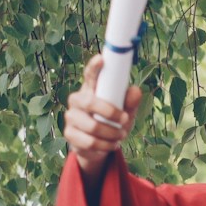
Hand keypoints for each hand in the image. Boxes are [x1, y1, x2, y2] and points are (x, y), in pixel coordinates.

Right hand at [65, 54, 142, 182]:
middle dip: (111, 113)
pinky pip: (90, 142)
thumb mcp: (125, 112)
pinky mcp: (69, 134)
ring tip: (120, 135)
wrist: (99, 146)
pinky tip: (111, 144)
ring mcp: (71, 117)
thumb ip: (130, 102)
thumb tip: (136, 90)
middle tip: (125, 119)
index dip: (94, 67)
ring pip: (92, 126)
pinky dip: (106, 145)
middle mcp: (77, 100)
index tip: (101, 59)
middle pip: (90, 102)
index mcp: (91, 89)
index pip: (90, 75)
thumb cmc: (112, 122)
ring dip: (112, 133)